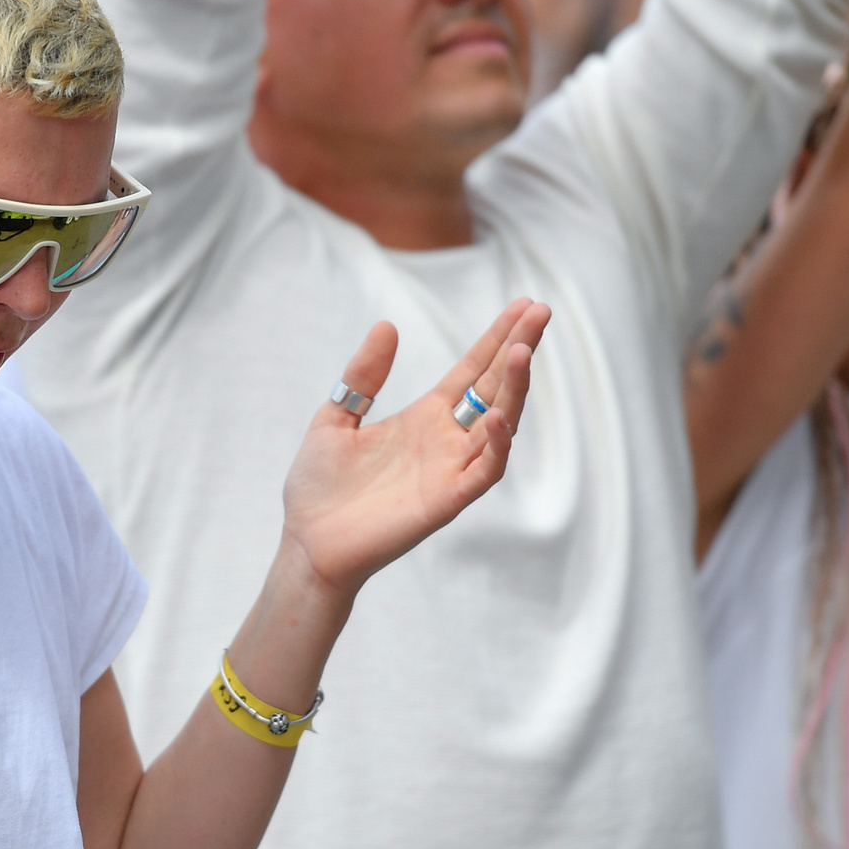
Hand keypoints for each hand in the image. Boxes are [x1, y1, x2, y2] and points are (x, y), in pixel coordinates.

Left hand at [281, 299, 548, 596]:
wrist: (307, 544)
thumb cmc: (319, 489)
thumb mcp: (335, 418)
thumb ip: (363, 376)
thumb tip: (388, 326)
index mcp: (424, 418)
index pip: (472, 371)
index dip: (496, 339)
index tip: (522, 304)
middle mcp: (446, 441)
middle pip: (494, 388)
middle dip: (518, 350)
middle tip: (541, 311)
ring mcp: (450, 470)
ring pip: (500, 424)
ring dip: (514, 389)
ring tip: (522, 352)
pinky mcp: (446, 500)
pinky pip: (485, 471)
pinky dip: (496, 444)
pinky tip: (495, 414)